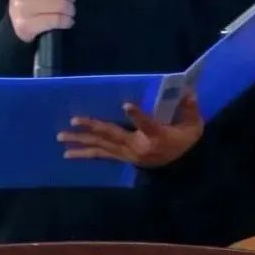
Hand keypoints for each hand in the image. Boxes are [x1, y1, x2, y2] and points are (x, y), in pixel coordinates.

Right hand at [9, 0, 84, 42]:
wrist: (15, 26)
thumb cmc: (32, 1)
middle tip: (70, 1)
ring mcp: (21, 8)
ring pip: (60, 4)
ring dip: (70, 10)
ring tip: (69, 12)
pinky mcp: (26, 25)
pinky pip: (56, 20)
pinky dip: (66, 21)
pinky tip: (67, 21)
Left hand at [58, 94, 204, 169]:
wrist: (183, 163)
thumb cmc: (185, 138)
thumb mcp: (193, 124)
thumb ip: (190, 107)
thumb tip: (188, 90)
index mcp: (157, 137)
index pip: (147, 124)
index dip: (137, 116)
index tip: (126, 105)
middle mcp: (138, 147)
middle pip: (113, 135)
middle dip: (92, 127)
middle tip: (73, 120)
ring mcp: (128, 154)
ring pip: (102, 146)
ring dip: (81, 141)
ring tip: (61, 138)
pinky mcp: (122, 157)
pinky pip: (102, 155)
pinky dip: (85, 153)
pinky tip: (69, 153)